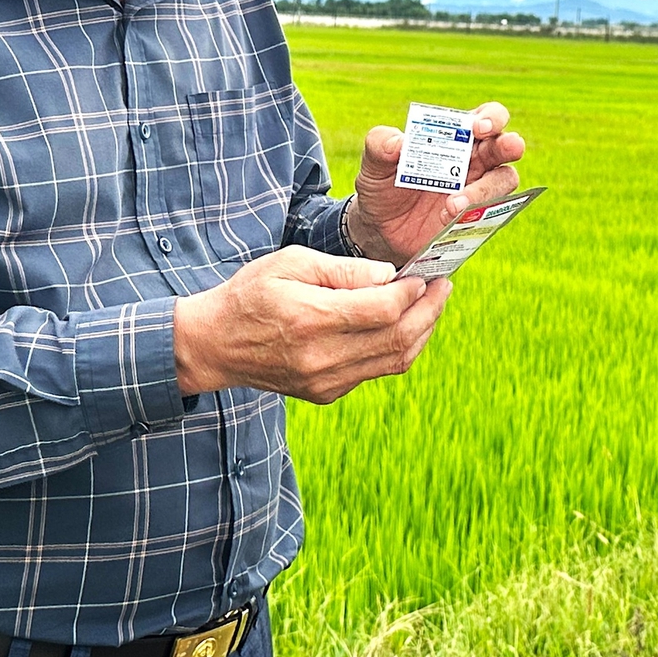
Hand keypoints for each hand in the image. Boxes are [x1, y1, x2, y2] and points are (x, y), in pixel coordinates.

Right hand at [173, 245, 448, 402]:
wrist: (214, 345)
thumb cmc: (251, 294)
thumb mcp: (290, 263)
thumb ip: (343, 270)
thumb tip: (389, 276)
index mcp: (310, 319)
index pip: (383, 309)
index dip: (412, 291)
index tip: (424, 274)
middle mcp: (321, 357)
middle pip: (398, 338)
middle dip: (430, 310)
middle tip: (443, 286)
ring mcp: (325, 381)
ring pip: (394, 361)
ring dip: (421, 332)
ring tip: (431, 305)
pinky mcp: (326, 393)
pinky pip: (376, 372)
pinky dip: (397, 348)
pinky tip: (401, 325)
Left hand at [346, 100, 525, 264]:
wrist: (379, 229)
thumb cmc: (382, 186)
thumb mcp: (373, 163)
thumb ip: (380, 144)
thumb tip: (397, 142)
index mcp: (456, 137)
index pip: (486, 118)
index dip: (491, 118)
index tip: (479, 127)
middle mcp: (474, 161)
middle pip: (507, 146)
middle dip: (510, 144)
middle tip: (503, 147)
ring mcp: (478, 191)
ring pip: (504, 181)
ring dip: (484, 190)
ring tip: (452, 205)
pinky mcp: (475, 219)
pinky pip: (489, 215)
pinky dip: (474, 215)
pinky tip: (448, 220)